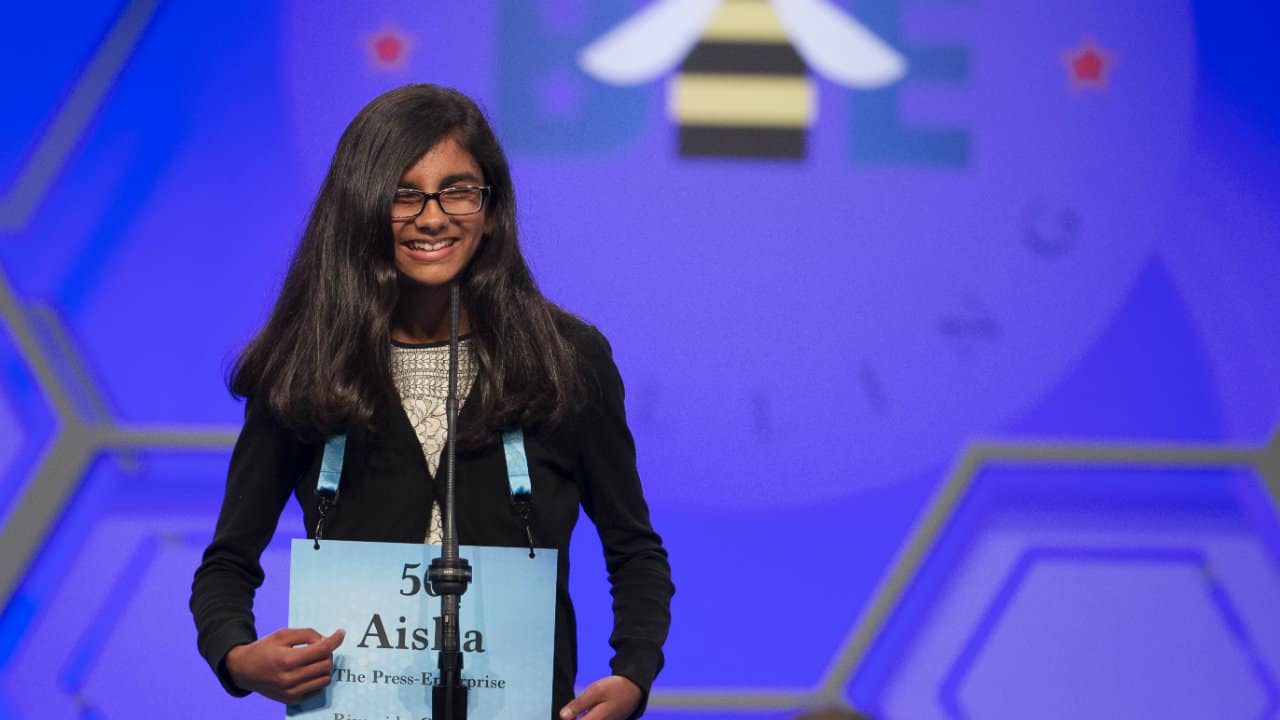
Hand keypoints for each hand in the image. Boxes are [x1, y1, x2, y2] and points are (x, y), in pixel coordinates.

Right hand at [224, 627, 344, 704]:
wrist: (243, 670)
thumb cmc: (264, 649)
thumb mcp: (283, 634)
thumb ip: (307, 634)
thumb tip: (326, 641)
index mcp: (287, 660)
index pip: (322, 650)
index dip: (335, 639)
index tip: (341, 633)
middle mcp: (289, 679)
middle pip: (326, 664)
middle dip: (328, 652)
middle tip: (320, 646)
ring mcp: (291, 692)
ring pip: (325, 678)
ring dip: (325, 666)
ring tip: (314, 659)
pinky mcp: (292, 700)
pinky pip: (317, 689)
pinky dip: (318, 678)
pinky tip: (310, 670)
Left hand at [560, 675, 642, 719]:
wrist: (634, 690)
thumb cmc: (616, 688)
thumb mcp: (595, 691)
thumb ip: (578, 704)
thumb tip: (563, 716)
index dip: (568, 718)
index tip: (568, 711)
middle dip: (575, 717)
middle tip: (577, 707)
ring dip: (583, 716)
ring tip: (587, 707)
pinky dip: (589, 717)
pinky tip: (591, 710)